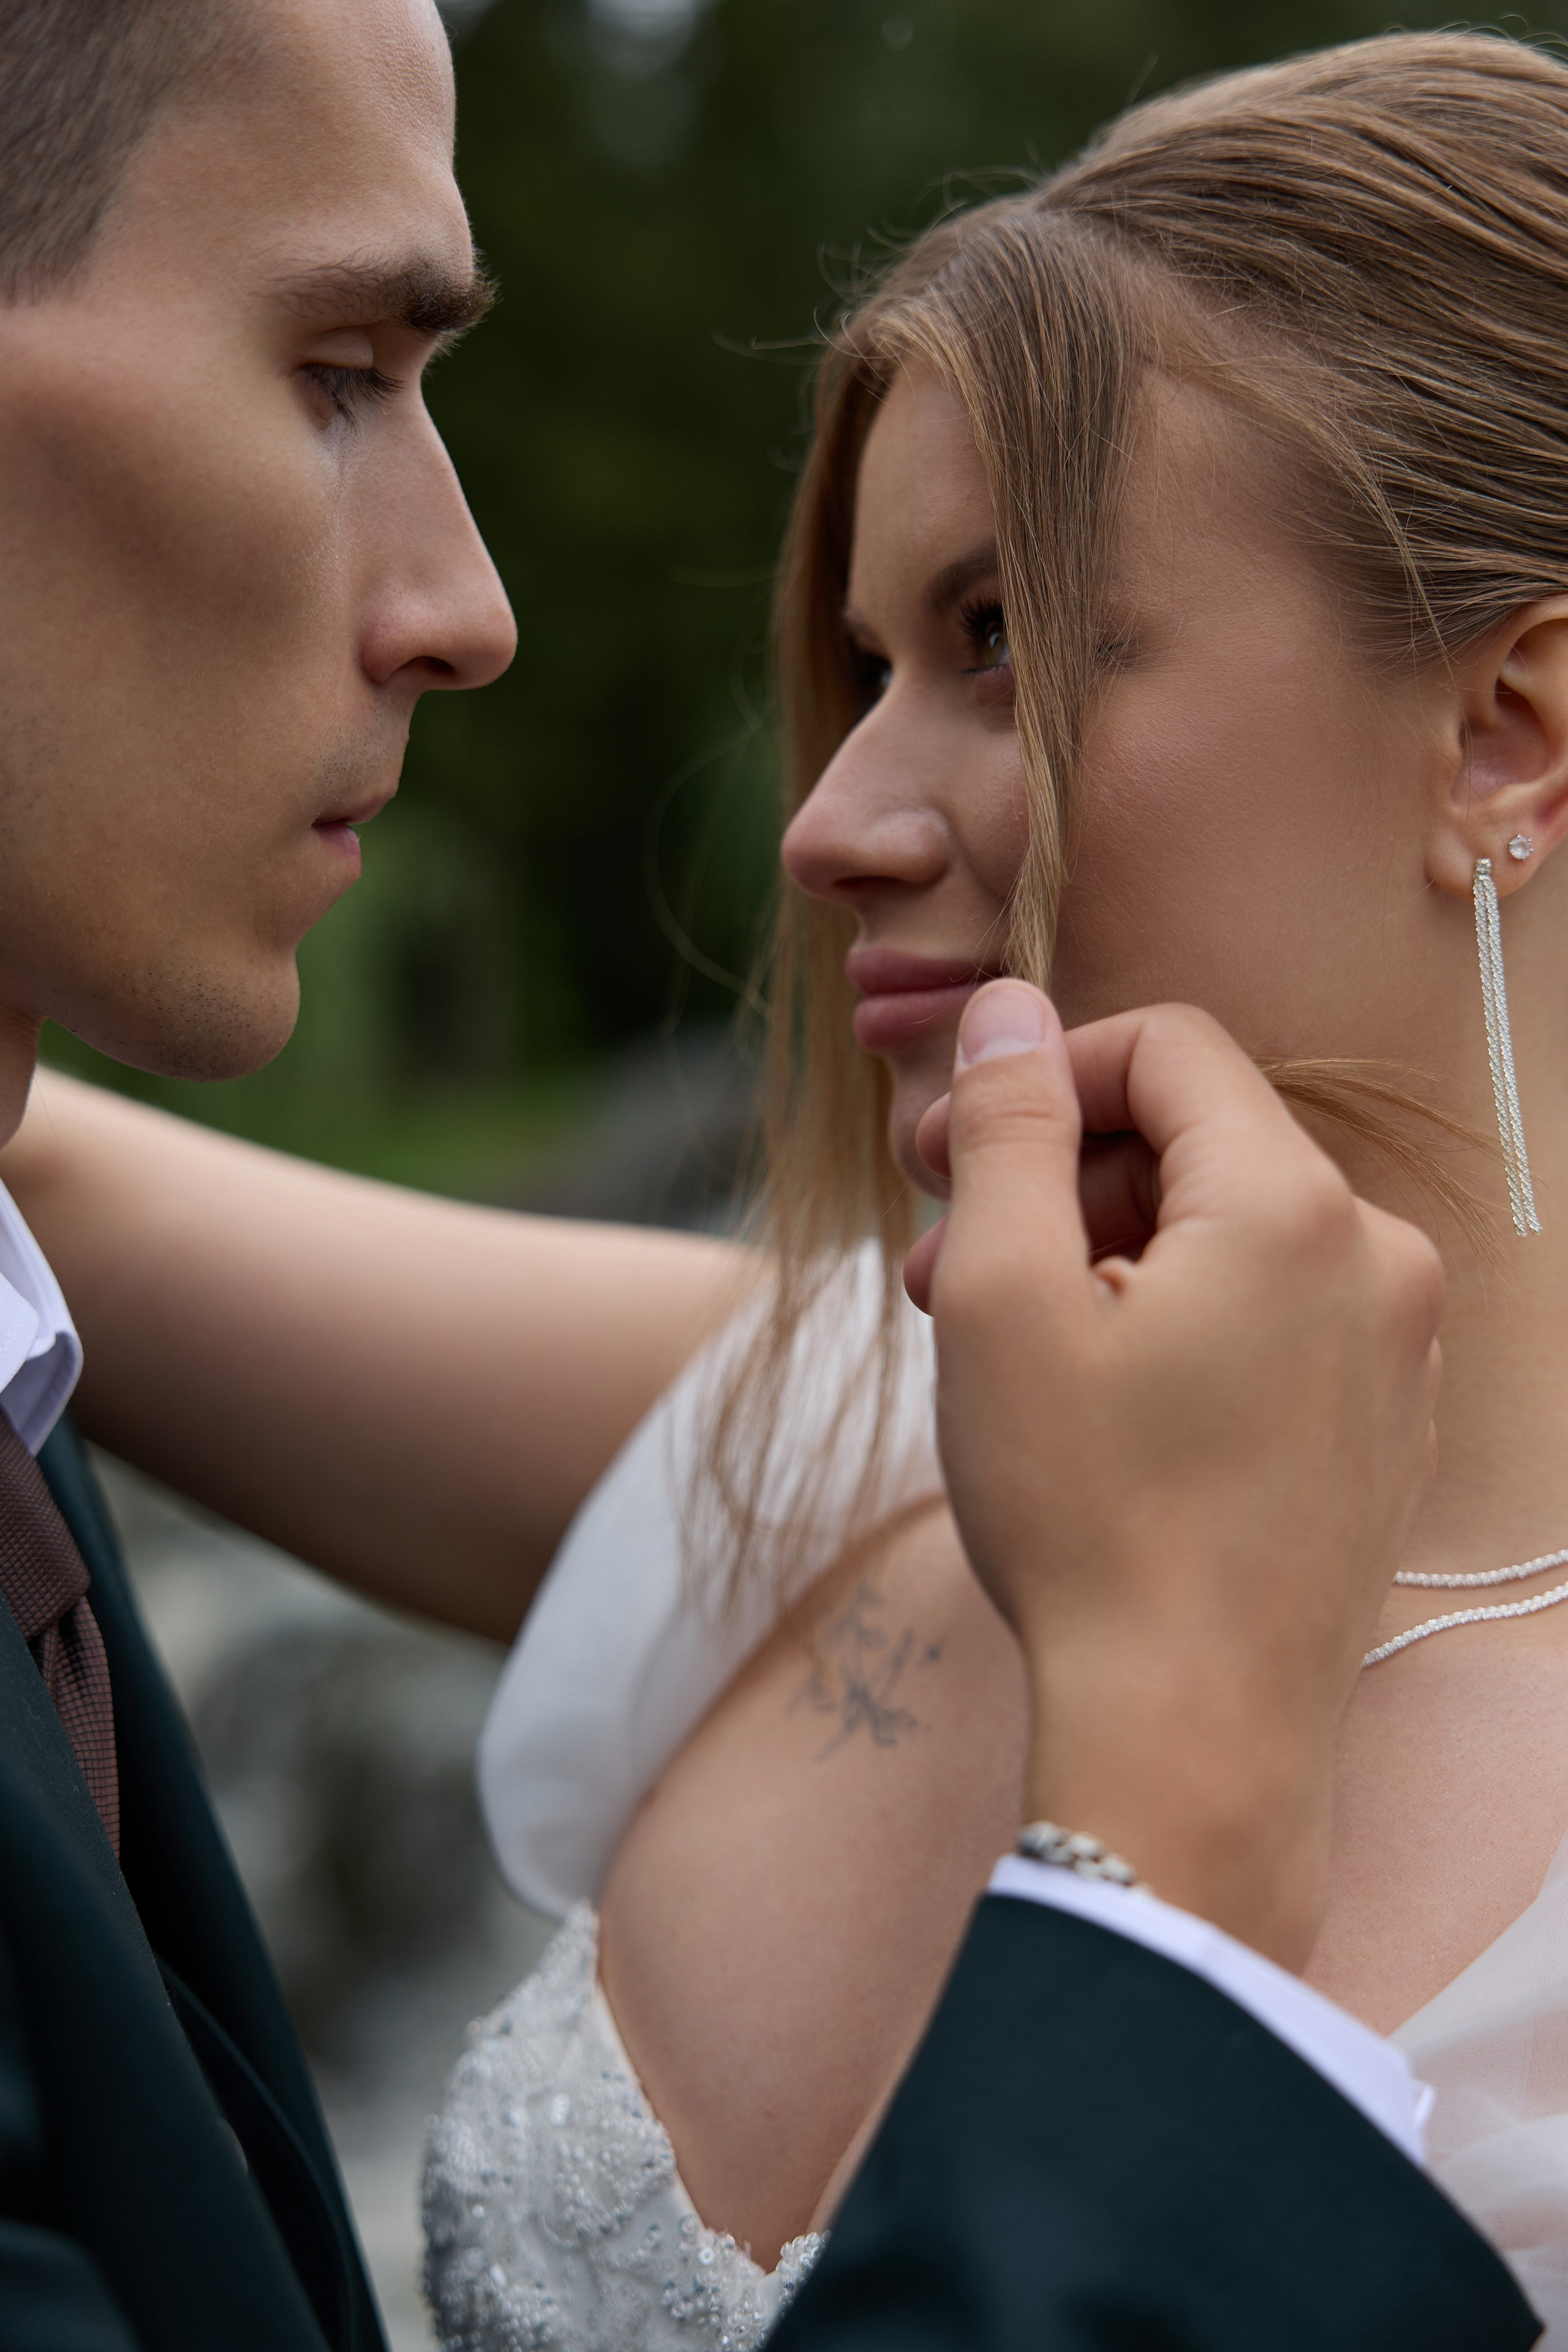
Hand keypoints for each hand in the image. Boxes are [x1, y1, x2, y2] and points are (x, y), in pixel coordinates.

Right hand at [909, 983, 1442, 1968]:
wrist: (1195, 1743)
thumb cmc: (1087, 1519)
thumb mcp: (1002, 1297)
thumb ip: (1007, 1127)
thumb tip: (1006, 1010)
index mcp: (1292, 1205)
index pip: (1166, 1049)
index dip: (1042, 1076)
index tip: (947, 1153)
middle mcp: (1375, 1259)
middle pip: (1197, 1145)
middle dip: (1057, 1183)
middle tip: (939, 1268)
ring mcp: (1395, 1352)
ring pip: (1226, 1240)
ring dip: (1101, 1262)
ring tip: (999, 1350)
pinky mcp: (1382, 1431)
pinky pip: (1269, 1321)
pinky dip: (1172, 1328)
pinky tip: (1091, 1408)